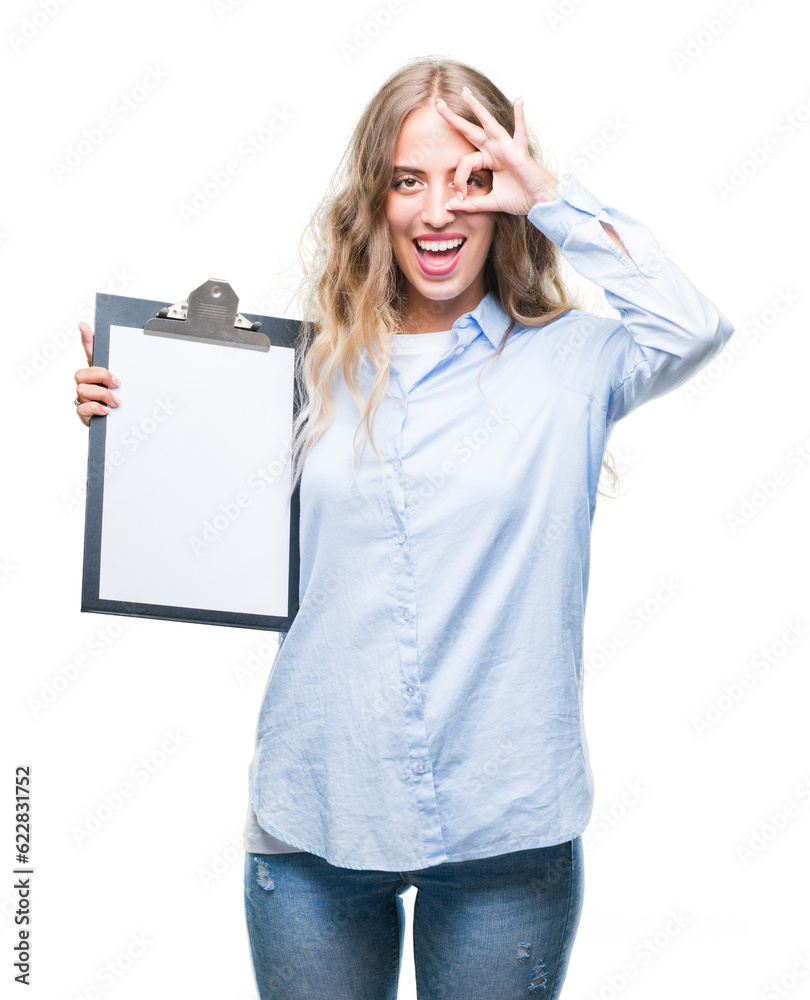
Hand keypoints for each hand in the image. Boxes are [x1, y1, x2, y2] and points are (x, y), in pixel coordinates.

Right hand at [74, 322, 120, 426]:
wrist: (120, 427)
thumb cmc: (119, 403)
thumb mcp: (125, 386)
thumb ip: (124, 370)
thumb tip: (129, 351)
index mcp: (98, 374)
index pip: (90, 353)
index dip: (86, 339)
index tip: (84, 326)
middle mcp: (87, 384)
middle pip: (81, 373)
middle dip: (101, 376)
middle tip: (117, 384)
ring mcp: (84, 398)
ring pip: (82, 389)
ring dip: (102, 394)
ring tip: (115, 402)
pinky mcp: (84, 413)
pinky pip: (82, 408)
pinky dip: (96, 408)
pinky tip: (106, 410)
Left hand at [434, 88, 559, 215]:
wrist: (540, 203)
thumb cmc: (520, 199)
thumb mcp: (491, 203)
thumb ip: (472, 204)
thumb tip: (450, 206)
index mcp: (489, 160)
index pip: (465, 162)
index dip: (459, 180)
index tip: (460, 198)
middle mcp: (496, 150)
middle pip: (471, 131)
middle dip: (454, 119)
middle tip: (438, 105)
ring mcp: (507, 147)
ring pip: (489, 124)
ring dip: (477, 108)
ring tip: (465, 93)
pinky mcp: (520, 151)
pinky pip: (520, 132)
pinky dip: (520, 118)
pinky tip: (519, 101)